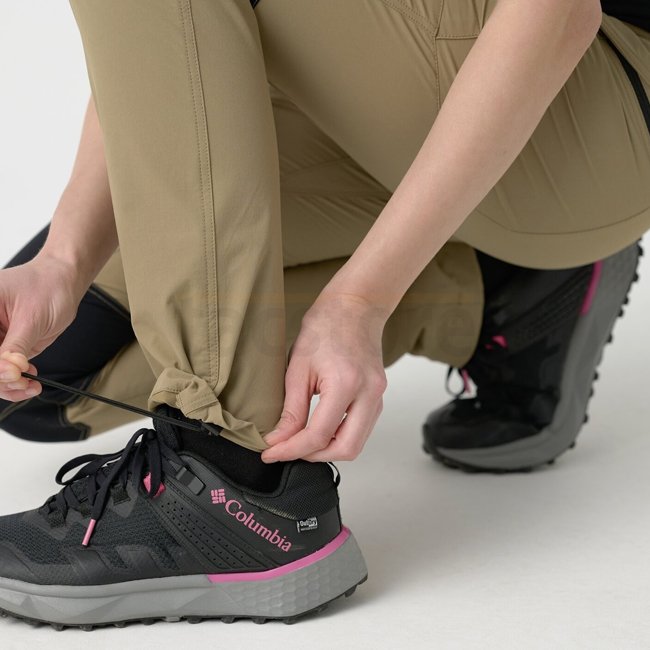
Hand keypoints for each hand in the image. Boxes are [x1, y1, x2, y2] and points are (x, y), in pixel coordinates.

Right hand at [0, 253, 85, 400]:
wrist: (64, 282)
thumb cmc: (47, 287)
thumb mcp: (31, 318)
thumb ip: (17, 347)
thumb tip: (8, 372)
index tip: (7, 373)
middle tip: (20, 381)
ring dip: (7, 385)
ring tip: (29, 385)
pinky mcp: (7, 348)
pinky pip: (4, 372)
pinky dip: (15, 382)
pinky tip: (30, 382)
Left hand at [261, 292, 387, 462]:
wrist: (355, 306)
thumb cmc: (325, 327)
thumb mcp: (298, 367)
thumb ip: (291, 410)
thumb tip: (279, 440)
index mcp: (345, 383)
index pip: (318, 434)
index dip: (291, 450)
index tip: (271, 453)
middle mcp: (368, 393)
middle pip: (346, 449)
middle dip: (313, 456)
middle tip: (288, 450)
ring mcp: (378, 396)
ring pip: (357, 443)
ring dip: (328, 448)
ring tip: (301, 440)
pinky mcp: (378, 396)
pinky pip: (362, 429)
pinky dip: (340, 436)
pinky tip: (320, 428)